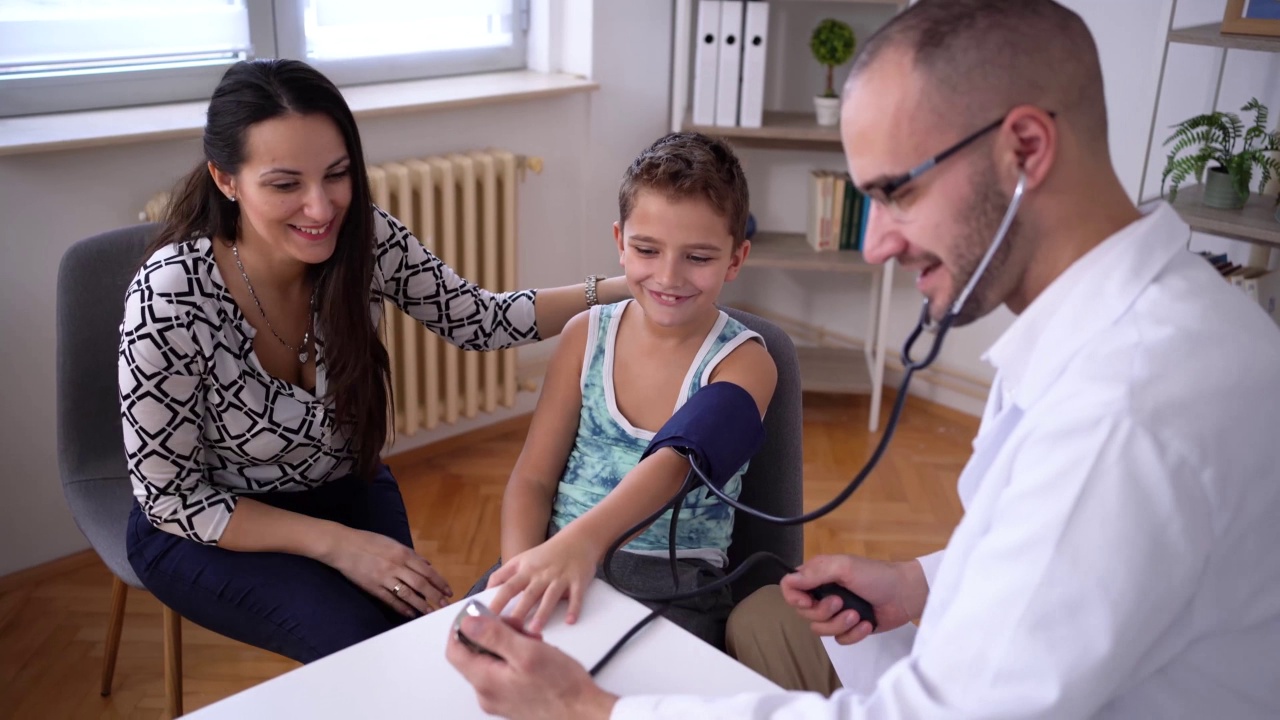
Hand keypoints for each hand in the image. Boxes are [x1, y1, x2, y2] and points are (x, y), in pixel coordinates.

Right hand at [321, 527, 452, 617]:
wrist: (343, 545)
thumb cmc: (369, 541)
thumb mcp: (393, 543)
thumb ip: (411, 554)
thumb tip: (427, 564)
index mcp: (403, 553)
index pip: (427, 570)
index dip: (439, 582)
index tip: (448, 591)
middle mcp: (396, 566)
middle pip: (420, 583)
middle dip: (435, 595)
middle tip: (445, 606)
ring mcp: (384, 578)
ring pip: (407, 594)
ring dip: (421, 604)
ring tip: (430, 612)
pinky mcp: (373, 587)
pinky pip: (390, 599)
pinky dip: (401, 608)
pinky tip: (410, 614)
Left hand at [447, 612, 616, 719]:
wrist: (583, 713)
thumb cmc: (561, 688)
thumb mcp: (526, 652)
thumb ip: (493, 636)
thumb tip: (468, 623)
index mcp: (485, 681)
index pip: (455, 650)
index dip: (461, 627)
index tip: (476, 614)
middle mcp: (487, 693)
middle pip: (475, 654)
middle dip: (493, 633)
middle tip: (517, 627)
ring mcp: (500, 698)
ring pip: (492, 661)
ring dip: (508, 644)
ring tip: (532, 641)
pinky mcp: (512, 699)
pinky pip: (504, 671)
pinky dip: (515, 657)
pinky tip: (535, 654)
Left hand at [487, 531, 598, 631]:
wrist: (577, 539)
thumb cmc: (547, 554)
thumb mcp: (522, 559)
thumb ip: (504, 575)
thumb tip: (485, 592)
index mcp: (526, 570)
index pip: (508, 587)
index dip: (497, 602)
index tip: (486, 618)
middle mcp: (542, 574)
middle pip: (528, 594)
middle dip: (518, 612)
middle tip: (509, 631)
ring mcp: (560, 577)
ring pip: (550, 596)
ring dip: (543, 613)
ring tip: (535, 629)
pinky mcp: (578, 580)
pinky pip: (576, 596)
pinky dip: (574, 608)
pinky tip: (570, 621)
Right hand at [780, 554, 926, 645]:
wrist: (905, 595)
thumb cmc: (876, 576)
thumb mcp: (844, 567)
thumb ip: (815, 574)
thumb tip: (789, 581)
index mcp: (818, 575)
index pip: (790, 587)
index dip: (794, 598)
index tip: (807, 601)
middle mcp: (823, 593)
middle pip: (804, 613)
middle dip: (823, 612)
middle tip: (841, 602)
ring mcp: (836, 613)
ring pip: (820, 629)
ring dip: (839, 624)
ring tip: (857, 615)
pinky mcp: (849, 628)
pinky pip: (839, 640)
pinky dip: (853, 634)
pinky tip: (866, 624)